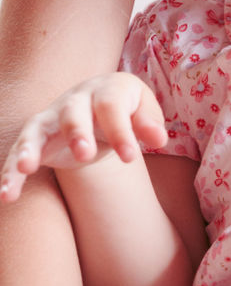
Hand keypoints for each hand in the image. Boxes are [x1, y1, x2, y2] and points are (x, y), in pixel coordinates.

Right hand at [0, 72, 166, 202]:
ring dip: (30, 148)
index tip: (132, 157)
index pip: (112, 106)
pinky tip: (7, 195)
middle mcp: (75, 100)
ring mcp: (51, 117)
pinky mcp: (35, 136)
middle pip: (73, 112)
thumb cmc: (125, 107)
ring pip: (36, 129)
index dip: (121, 130)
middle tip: (84, 155)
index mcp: (106, 90)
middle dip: (77, 132)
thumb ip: (149, 122)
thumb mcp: (142, 109)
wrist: (97, 103)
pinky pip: (18, 153)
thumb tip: (160, 139)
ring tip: (25, 168)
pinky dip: (9, 172)